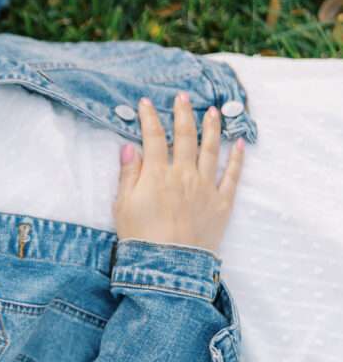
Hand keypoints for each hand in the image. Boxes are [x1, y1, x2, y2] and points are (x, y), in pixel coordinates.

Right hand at [112, 93, 244, 253]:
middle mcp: (184, 174)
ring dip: (212, 128)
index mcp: (157, 174)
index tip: (146, 103)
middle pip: (186, 137)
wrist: (167, 265)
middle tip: (183, 97)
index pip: (153, 138)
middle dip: (184, 114)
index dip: (149, 118)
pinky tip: (239, 143)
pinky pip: (233, 175)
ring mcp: (206, 187)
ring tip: (212, 112)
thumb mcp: (123, 206)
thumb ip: (128, 175)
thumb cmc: (140, 237)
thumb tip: (129, 148)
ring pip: (211, 150)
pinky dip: (237, 158)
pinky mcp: (222, 202)